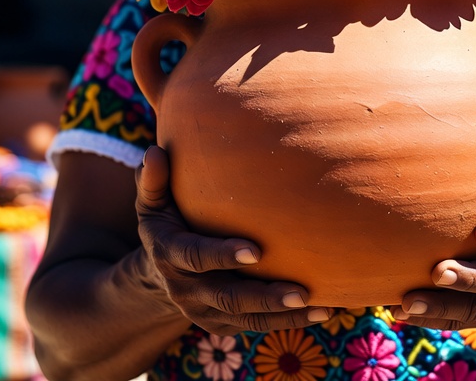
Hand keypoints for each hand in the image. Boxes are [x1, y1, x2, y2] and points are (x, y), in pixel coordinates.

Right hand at [136, 145, 330, 334]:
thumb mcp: (152, 201)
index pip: (195, 257)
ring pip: (247, 318)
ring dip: (285, 317)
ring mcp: (205, 310)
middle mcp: (186, 288)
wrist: (158, 273)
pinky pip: (256, 325)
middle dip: (265, 296)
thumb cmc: (166, 220)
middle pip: (228, 297)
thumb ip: (154, 180)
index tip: (256, 250)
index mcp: (169, 253)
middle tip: (301, 291)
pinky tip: (323, 311)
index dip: (222, 255)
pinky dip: (288, 323)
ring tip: (322, 307)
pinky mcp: (222, 323)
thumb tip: (154, 151)